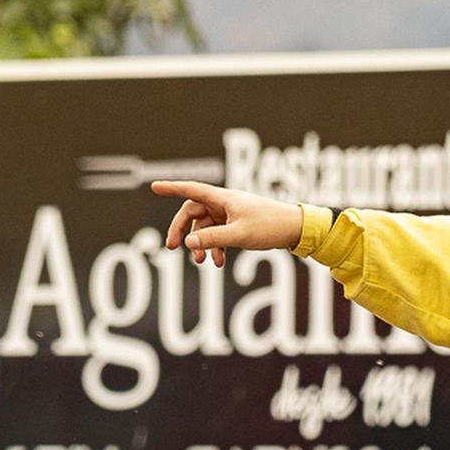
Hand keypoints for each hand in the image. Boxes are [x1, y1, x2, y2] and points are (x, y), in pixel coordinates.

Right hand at [152, 180, 304, 267]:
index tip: (154, 187)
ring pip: (205, 226)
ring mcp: (230, 213)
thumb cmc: (269, 226)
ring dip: (201, 244)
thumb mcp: (238, 235)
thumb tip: (189, 243)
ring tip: (201, 262)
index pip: (191, 190)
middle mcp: (224, 203)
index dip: (171, 188)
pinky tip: (219, 263)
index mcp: (223, 198)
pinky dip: (215, 247)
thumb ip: (212, 239)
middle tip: (172, 247)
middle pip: (193, 212)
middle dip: (182, 230)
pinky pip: (218, 234)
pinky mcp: (238, 223)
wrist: (294, 228)